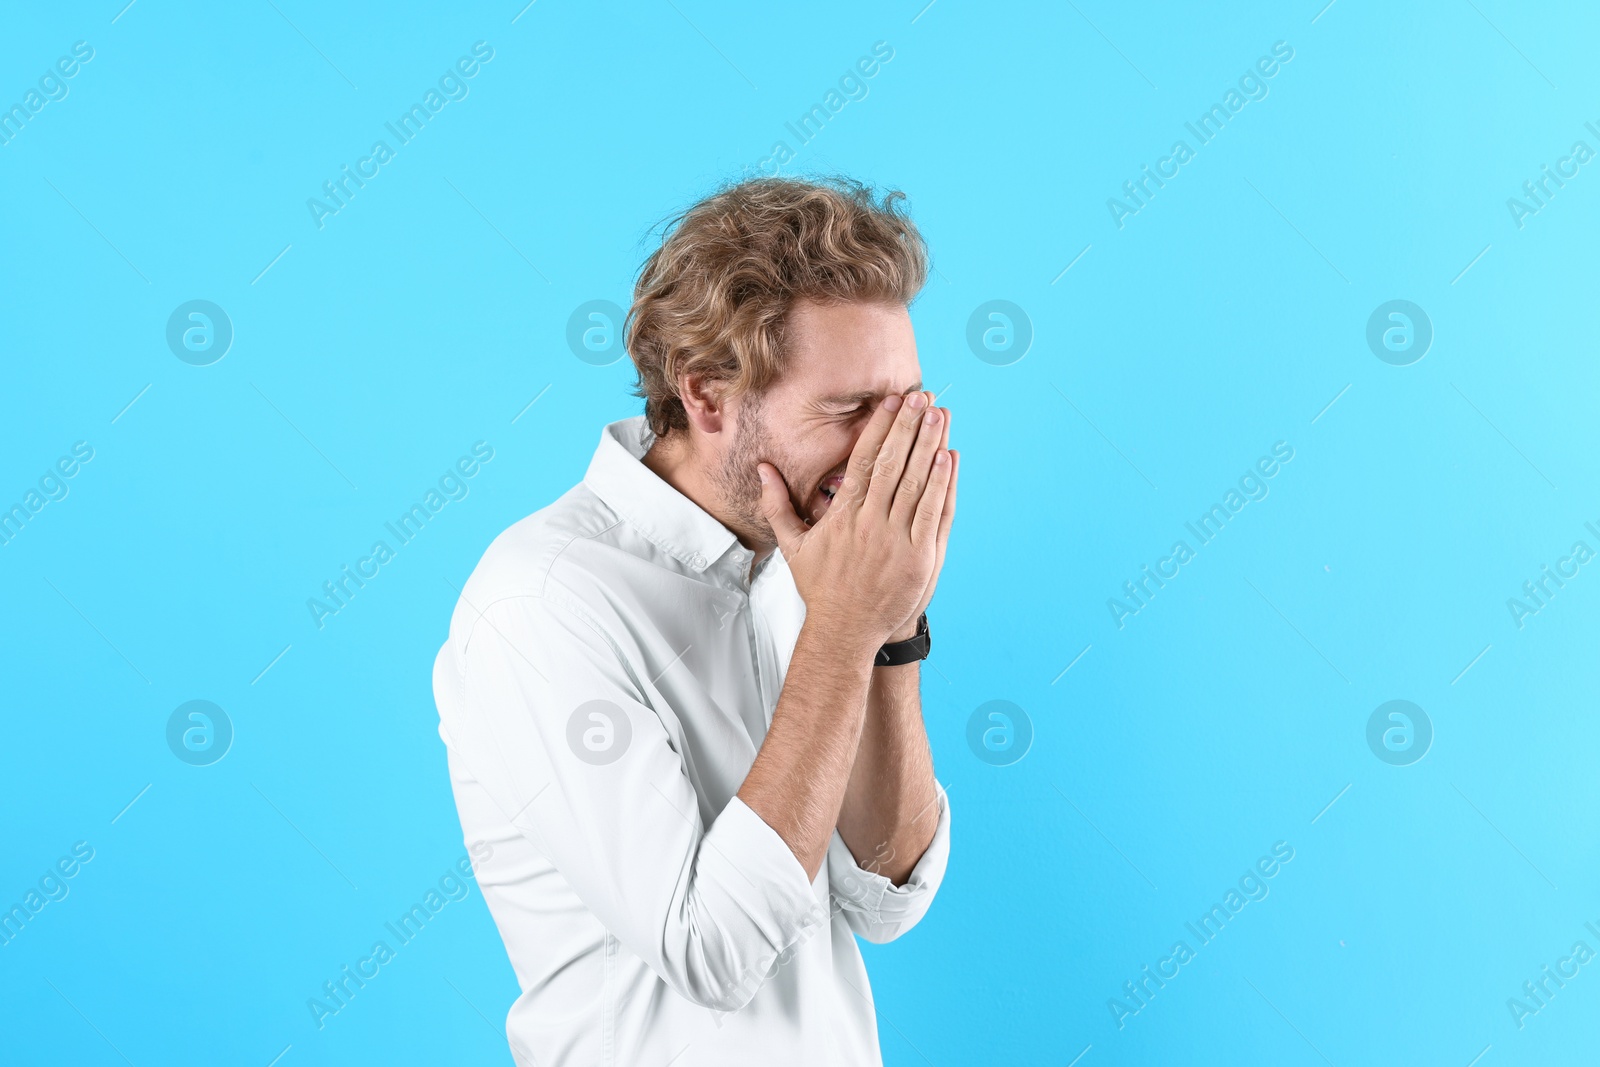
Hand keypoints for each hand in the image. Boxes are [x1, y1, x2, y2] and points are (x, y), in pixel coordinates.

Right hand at [759, 391, 953, 649]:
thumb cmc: (821, 587)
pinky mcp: (920, 557)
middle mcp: (871, 523)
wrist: (846, 630)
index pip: (865, 460)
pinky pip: (935, 512)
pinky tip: (949, 458)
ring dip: (931, 445)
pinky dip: (943, 484)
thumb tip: (762, 468)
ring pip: (918, 483)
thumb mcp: (793, 545)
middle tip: (922, 396)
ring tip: (940, 415)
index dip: (880, 428)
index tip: (892, 401)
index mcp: (843, 516)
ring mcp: (898, 540)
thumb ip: (778, 504)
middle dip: (909, 426)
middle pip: (894, 464)